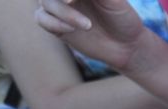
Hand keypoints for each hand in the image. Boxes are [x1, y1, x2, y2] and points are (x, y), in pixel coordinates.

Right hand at [34, 0, 151, 71]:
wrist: (125, 45)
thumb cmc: (122, 17)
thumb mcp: (113, 1)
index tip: (74, 0)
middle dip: (60, 0)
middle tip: (71, 1)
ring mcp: (59, 7)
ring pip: (46, 3)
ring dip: (65, 13)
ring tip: (88, 25)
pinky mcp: (56, 25)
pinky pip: (42, 19)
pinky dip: (54, 23)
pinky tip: (71, 29)